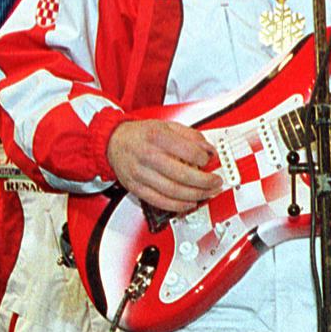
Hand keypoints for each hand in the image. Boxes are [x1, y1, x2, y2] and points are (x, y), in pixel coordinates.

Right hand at [106, 119, 221, 212]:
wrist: (114, 141)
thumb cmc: (142, 134)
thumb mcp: (168, 126)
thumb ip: (192, 136)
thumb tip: (210, 150)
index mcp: (158, 137)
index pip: (189, 152)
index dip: (204, 159)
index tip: (210, 161)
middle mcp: (148, 156)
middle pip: (182, 175)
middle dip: (205, 182)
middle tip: (216, 182)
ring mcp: (140, 173)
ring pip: (173, 191)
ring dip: (195, 195)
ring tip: (207, 193)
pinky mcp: (136, 187)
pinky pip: (159, 201)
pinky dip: (177, 205)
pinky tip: (189, 203)